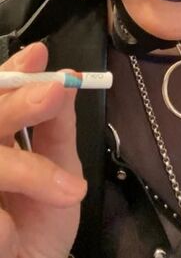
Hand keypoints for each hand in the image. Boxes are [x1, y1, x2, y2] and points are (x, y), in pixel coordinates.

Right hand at [0, 42, 86, 257]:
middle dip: (20, 103)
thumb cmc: (41, 220)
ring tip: (70, 190)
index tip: (38, 53)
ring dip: (28, 170)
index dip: (14, 72)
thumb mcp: (60, 168)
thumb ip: (58, 126)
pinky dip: (2, 223)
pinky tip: (13, 232)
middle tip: (55, 91)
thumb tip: (68, 78)